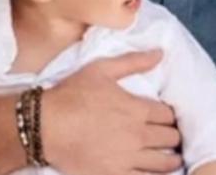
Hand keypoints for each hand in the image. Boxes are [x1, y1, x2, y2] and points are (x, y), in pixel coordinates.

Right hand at [44, 50, 182, 174]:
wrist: (43, 126)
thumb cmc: (72, 95)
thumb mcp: (102, 69)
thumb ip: (134, 61)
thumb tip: (160, 53)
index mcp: (137, 109)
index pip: (169, 115)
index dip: (170, 115)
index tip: (166, 117)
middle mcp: (137, 135)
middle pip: (170, 138)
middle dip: (172, 135)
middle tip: (168, 136)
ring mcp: (127, 159)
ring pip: (163, 162)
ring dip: (170, 158)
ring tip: (171, 157)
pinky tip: (154, 173)